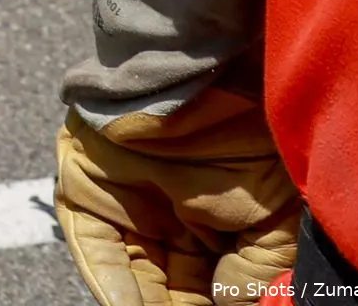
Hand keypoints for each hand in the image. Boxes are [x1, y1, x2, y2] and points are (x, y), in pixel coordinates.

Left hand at [53, 107, 295, 305]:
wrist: (199, 74)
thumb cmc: (251, 136)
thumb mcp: (271, 216)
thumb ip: (253, 270)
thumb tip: (233, 305)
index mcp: (215, 219)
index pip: (211, 283)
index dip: (216, 304)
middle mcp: (170, 212)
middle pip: (172, 281)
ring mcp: (127, 199)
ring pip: (134, 270)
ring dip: (148, 303)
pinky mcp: (86, 185)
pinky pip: (94, 244)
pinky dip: (110, 281)